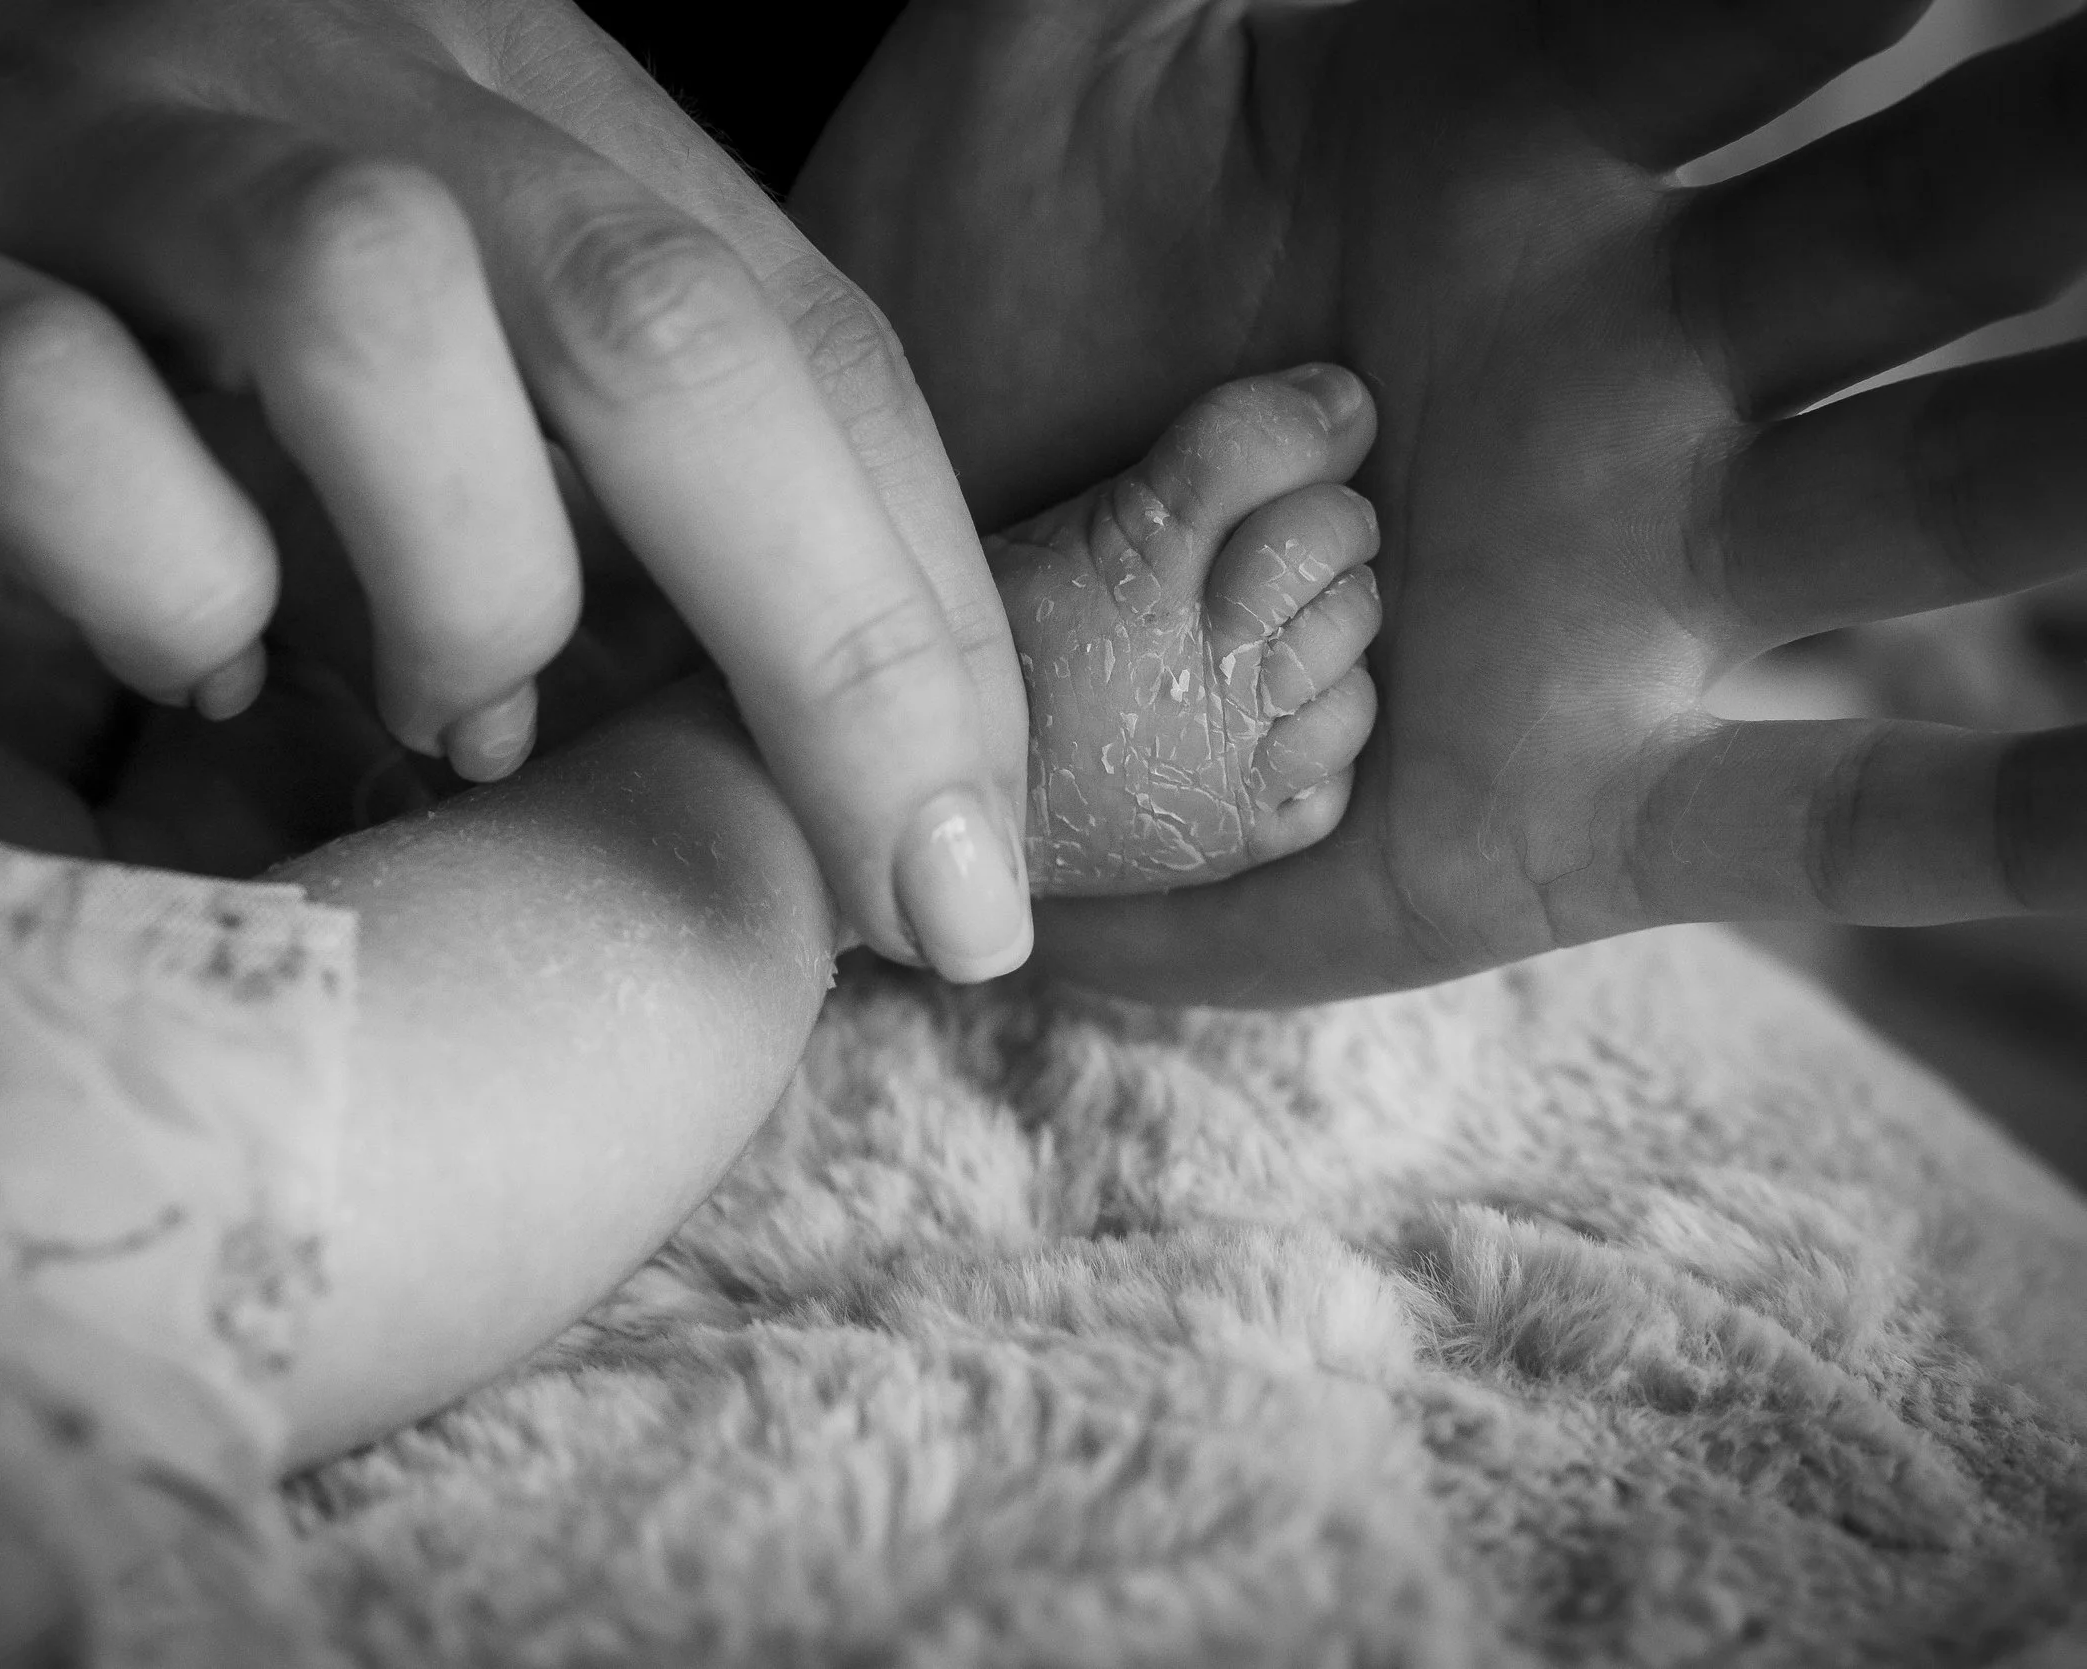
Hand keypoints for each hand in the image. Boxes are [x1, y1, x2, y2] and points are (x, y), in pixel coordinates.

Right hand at [0, 0, 1031, 980]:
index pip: (803, 328)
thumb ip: (581, 420)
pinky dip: (160, 570)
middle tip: (903, 892)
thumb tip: (745, 714)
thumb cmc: (110, 197)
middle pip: (660, 329)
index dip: (926, 604)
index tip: (980, 858)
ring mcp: (87, 134)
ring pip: (371, 314)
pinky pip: (44, 405)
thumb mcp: (405, 249)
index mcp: (506, 77)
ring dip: (471, 582)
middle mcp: (331, 67)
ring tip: (452, 720)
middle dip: (834, 646)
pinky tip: (188, 653)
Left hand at [798, 0, 2086, 1001]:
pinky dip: (2003, 825)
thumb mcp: (1047, 48)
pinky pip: (1827, 820)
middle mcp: (1630, 352)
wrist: (887, 588)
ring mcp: (1629, 584)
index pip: (1764, 14)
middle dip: (2052, 170)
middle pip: (1927, 231)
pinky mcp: (1586, 801)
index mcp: (1524, 137)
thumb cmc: (956, 295)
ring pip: (1935, 501)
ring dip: (2071, 461)